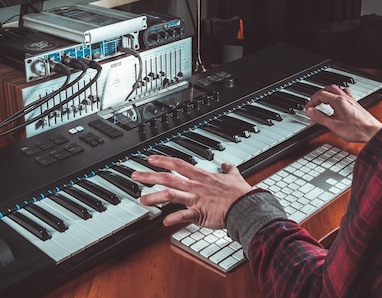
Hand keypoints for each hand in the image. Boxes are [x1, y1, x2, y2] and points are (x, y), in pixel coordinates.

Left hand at [131, 155, 252, 228]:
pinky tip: (163, 222)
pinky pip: (184, 216)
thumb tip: (227, 164)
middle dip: (149, 176)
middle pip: (168, 178)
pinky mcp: (200, 214)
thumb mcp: (234, 176)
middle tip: (134, 175)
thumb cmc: (240, 193)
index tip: (150, 158)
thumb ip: (228, 169)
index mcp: (201, 176)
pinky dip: (173, 219)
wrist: (246, 206)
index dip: (163, 160)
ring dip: (154, 197)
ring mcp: (196, 199)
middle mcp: (195, 186)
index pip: (178, 164)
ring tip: (141, 200)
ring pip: (170, 195)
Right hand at [305, 84, 381, 142]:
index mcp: (339, 101)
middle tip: (313, 102)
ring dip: (328, 92)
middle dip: (319, 94)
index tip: (308, 108)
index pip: (321, 95)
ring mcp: (351, 100)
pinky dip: (337, 95)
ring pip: (337, 89)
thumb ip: (320, 118)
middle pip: (329, 89)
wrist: (373, 132)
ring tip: (322, 100)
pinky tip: (337, 103)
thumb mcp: (334, 126)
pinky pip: (344, 94)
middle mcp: (345, 98)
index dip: (312, 101)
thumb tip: (310, 112)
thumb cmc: (357, 130)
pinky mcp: (355, 104)